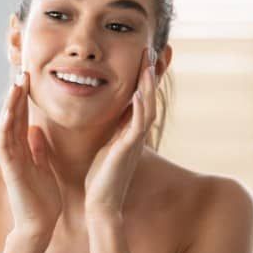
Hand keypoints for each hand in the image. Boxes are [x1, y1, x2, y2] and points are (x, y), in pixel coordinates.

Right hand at [0, 71, 61, 241]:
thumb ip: (38, 149)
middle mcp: (15, 151)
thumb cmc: (43, 199)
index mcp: (24, 149)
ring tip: (16, 84)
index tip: (31, 77)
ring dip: (10, 104)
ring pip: (6, 125)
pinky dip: (5, 127)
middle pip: (12, 116)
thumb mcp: (44, 167)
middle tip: (22, 70)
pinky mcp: (10, 169)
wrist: (40, 225)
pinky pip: (4, 145)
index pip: (22, 117)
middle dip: (17, 94)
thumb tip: (34, 129)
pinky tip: (8, 112)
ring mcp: (10, 159)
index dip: (25, 97)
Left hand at [84, 47, 156, 218]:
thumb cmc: (100, 178)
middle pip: (149, 96)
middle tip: (152, 48)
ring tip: (147, 62)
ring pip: (147, 107)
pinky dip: (138, 108)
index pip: (141, 96)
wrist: (101, 204)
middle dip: (150, 73)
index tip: (144, 54)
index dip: (144, 75)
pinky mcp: (128, 151)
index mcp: (129, 130)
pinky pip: (137, 126)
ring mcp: (134, 142)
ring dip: (148, 85)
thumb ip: (112, 128)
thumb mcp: (106, 145)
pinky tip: (136, 92)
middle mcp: (136, 133)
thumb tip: (111, 111)